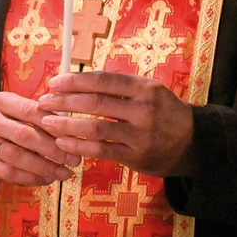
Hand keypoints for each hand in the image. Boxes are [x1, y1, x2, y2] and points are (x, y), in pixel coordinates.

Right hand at [0, 91, 79, 186]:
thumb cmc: (8, 126)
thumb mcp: (19, 113)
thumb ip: (42, 115)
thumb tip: (73, 124)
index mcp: (0, 101)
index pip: (30, 110)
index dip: (53, 124)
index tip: (74, 137)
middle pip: (25, 135)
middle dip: (53, 149)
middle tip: (74, 159)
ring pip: (18, 157)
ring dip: (45, 167)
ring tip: (65, 173)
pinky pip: (11, 173)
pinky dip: (32, 178)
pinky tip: (48, 179)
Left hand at [38, 71, 193, 176]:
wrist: (193, 142)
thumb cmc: (161, 112)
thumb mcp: (147, 91)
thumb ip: (116, 87)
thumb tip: (74, 80)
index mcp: (144, 87)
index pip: (102, 80)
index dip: (74, 81)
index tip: (53, 82)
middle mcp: (143, 109)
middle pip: (95, 102)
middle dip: (64, 102)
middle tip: (43, 102)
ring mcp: (140, 134)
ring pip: (95, 128)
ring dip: (67, 125)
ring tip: (47, 123)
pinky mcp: (137, 156)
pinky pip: (101, 150)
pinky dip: (79, 146)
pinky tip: (63, 143)